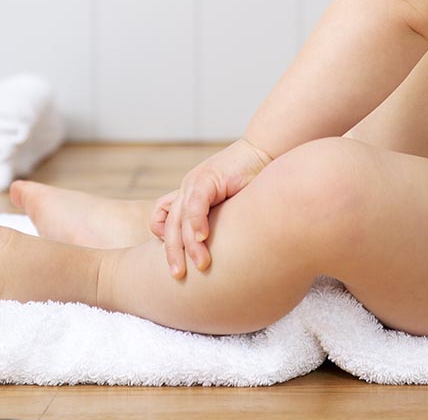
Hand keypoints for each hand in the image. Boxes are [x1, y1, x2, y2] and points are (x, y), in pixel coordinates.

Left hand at [150, 137, 272, 277]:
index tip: (177, 261)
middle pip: (168, 225)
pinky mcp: (207, 177)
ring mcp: (194, 182)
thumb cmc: (252, 180)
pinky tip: (202, 238)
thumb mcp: (229, 205)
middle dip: (172, 253)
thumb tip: (223, 256)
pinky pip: (195, 204)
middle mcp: (187, 189)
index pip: (162, 219)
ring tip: (200, 265)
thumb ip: (217, 223)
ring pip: (180, 219)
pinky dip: (197, 223)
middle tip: (178, 276)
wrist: (265, 151)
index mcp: (189, 196)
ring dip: (188, 245)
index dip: (164, 240)